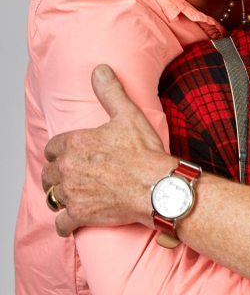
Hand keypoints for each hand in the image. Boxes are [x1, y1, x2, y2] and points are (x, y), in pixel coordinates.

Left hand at [42, 65, 172, 236]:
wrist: (157, 187)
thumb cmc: (144, 153)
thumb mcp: (128, 115)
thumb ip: (110, 92)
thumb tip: (100, 70)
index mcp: (74, 143)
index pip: (52, 148)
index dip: (60, 151)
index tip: (68, 155)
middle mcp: (67, 168)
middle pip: (48, 173)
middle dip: (57, 174)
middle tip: (70, 177)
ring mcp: (71, 193)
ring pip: (52, 197)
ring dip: (59, 197)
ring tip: (71, 196)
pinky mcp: (79, 216)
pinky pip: (61, 224)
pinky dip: (65, 224)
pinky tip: (72, 220)